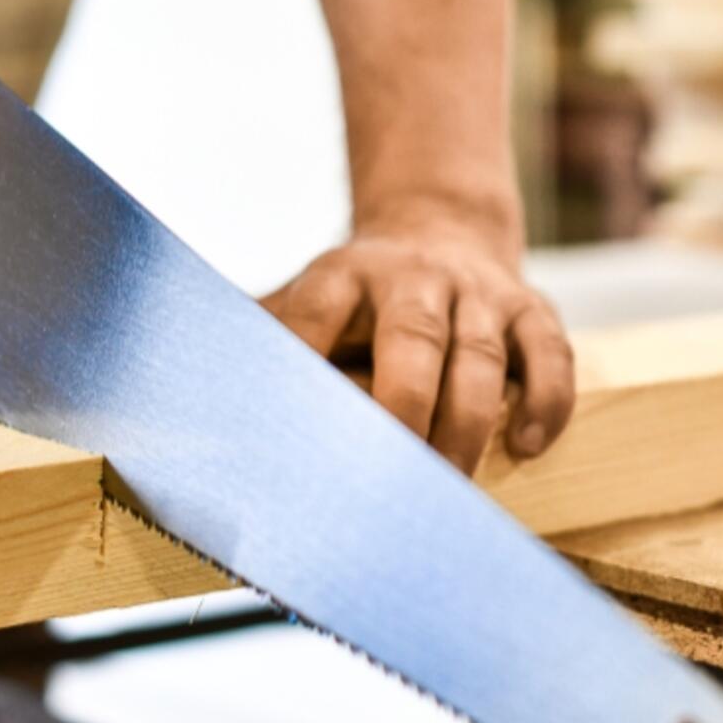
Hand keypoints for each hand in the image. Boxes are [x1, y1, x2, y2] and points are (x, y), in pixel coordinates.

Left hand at [261, 224, 574, 474]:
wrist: (441, 233)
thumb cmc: (358, 300)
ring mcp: (477, 291)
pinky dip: (546, 401)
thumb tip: (171, 414)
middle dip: (404, 410)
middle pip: (413, 339)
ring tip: (454, 488)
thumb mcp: (306, 304)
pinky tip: (526, 446)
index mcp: (342, 275)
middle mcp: (413, 277)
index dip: (303, 358)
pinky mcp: (530, 307)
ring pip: (481, 358)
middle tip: (392, 480)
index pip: (316, 311)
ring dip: (468, 427)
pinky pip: (550, 353)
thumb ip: (264, 349)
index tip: (290, 426)